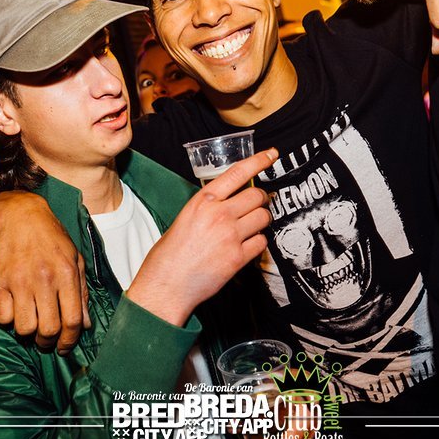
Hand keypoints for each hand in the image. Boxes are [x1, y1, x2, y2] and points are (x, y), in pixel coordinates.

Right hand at [0, 191, 90, 351]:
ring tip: (31, 324)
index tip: (64, 347)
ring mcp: (20, 281)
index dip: (70, 341)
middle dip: (48, 342)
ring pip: (24, 328)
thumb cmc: (51, 237)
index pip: (73, 320)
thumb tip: (86, 324)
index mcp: (67, 274)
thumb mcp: (74, 259)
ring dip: (28, 333)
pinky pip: (2, 317)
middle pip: (48, 329)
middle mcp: (44, 279)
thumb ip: (82, 292)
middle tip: (46, 340)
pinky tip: (14, 310)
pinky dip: (8, 320)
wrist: (20, 215)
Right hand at [127, 149, 277, 325]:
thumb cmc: (170, 254)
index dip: (259, 160)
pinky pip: (261, 242)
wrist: (166, 284)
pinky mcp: (238, 258)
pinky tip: (246, 246)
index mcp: (203, 201)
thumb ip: (209, 206)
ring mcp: (231, 236)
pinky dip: (258, 243)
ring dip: (261, 220)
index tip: (272, 154)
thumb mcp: (186, 217)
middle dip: (261, 199)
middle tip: (257, 205)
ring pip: (264, 217)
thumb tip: (230, 201)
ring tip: (250, 227)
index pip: (238, 172)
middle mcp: (219, 214)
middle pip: (257, 196)